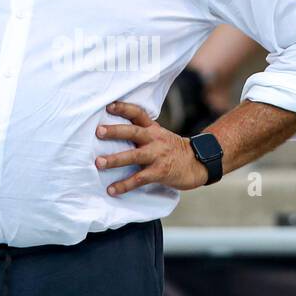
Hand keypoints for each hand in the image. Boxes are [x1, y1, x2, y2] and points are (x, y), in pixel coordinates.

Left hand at [94, 101, 210, 194]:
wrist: (197, 163)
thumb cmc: (172, 150)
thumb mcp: (159, 135)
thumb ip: (141, 132)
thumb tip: (113, 132)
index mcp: (153, 129)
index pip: (138, 113)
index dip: (124, 108)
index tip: (109, 106)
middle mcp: (154, 139)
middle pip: (133, 132)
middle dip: (115, 131)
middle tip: (98, 131)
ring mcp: (157, 156)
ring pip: (134, 156)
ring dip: (115, 159)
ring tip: (99, 162)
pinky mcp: (159, 172)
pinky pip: (139, 179)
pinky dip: (124, 185)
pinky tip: (112, 189)